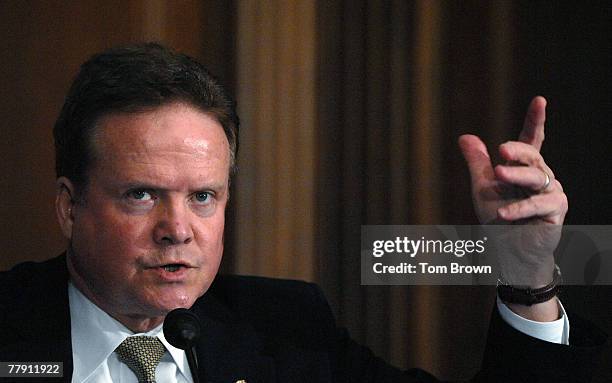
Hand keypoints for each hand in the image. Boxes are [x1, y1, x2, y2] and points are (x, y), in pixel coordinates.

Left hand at [459, 97, 566, 319]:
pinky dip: (519, 208)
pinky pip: (539, 204)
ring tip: (498, 174)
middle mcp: (541, 176)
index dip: (536, 120)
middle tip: (501, 150)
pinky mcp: (555, 211)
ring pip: (536, 177)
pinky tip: (502, 213)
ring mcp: (551, 192)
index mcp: (524, 167)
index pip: (532, 140)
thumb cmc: (497, 220)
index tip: (540, 100)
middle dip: (518, 151)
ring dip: (516, 176)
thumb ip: (477, 164)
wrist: (509, 252)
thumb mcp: (482, 189)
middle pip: (532, 156)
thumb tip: (465, 136)